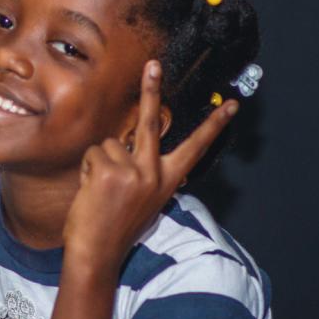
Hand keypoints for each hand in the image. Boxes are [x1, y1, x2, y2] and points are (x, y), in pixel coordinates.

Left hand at [63, 60, 238, 266]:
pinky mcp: (111, 171)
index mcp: (167, 182)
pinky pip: (93, 153)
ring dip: (99, 162)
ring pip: (109, 144)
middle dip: (153, 90)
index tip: (232, 105)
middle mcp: (154, 174)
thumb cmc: (116, 226)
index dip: (214, 126)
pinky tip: (90, 190)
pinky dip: (86, 168)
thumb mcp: (142, 198)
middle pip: (152, 123)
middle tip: (153, 64)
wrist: (97, 253)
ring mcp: (133, 171)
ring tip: (100, 190)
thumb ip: (143, 171)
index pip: (195, 148)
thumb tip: (128, 142)